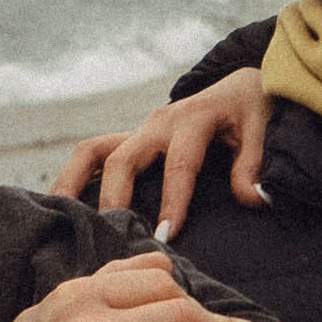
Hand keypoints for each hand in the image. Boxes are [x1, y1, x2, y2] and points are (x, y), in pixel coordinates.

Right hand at [50, 74, 274, 239]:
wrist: (239, 84)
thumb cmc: (251, 108)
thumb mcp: (262, 127)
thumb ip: (255, 163)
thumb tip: (254, 198)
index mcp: (193, 119)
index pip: (179, 164)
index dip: (173, 201)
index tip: (164, 238)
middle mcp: (158, 124)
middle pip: (122, 158)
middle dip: (113, 200)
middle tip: (110, 238)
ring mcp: (138, 131)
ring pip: (91, 152)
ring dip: (72, 184)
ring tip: (58, 221)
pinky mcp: (128, 140)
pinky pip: (92, 157)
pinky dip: (74, 181)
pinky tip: (59, 211)